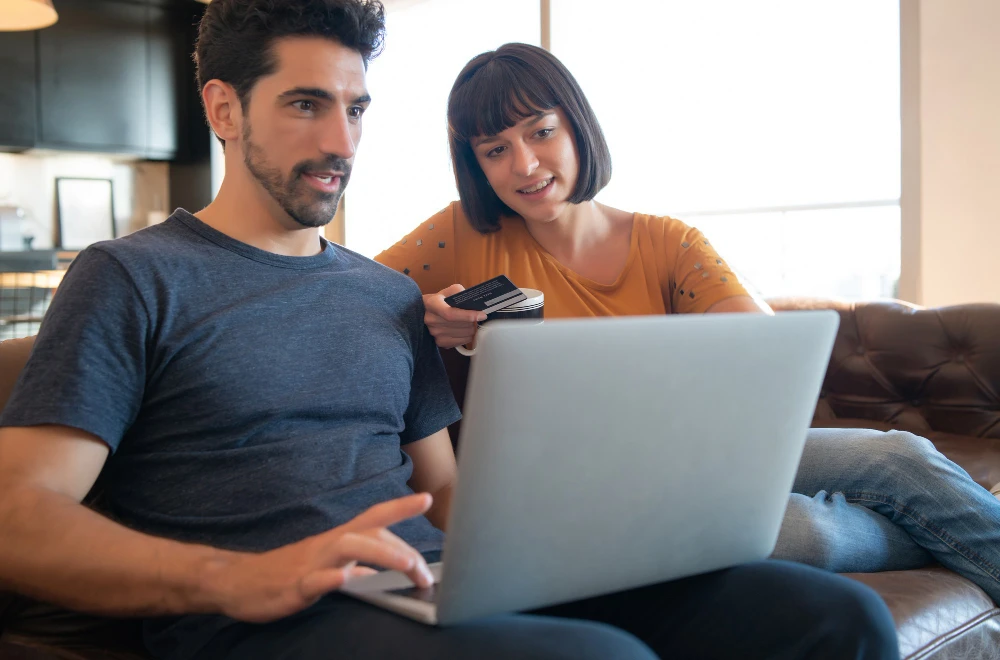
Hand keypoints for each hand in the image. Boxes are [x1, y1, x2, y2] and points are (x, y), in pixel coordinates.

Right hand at [205, 493, 435, 622]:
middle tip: (427, 574)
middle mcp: (327, 545)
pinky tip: (347, 580)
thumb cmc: (285, 572)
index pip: (373, 517)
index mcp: (336, 540)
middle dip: (403, 549)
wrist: (236, 580)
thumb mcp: (326, 568)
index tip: (426, 498)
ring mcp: (311, 563)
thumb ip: (354, 567)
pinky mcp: (294, 586)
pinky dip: (333, 578)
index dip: (399, 507)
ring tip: (407, 565)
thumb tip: (381, 573)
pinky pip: (315, 581)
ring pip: (349, 549)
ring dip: (382, 554)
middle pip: (370, 534)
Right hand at [423, 284, 486, 348]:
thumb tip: (473, 302)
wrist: (425, 311)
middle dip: (473, 320)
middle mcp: (431, 320)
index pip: (451, 314)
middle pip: (461, 325)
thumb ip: (459, 292)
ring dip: (471, 328)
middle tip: (475, 315)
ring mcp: (435, 333)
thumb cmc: (440, 300)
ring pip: (465, 334)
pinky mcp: (440, 342)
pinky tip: (464, 329)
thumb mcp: (448, 291)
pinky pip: (462, 342)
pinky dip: (467, 336)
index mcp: (432, 304)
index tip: (482, 315)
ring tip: (468, 322)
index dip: (468, 316)